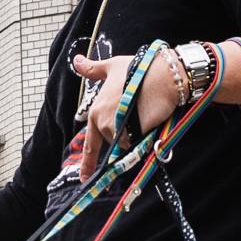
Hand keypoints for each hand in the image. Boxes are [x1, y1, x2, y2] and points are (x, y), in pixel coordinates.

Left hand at [71, 49, 179, 171]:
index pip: (90, 143)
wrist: (163, 75)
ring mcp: (117, 130)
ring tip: (143, 110)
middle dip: (125, 132)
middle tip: (136, 110)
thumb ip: (94, 70)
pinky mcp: (133, 135)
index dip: (87, 163)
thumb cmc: (139, 68)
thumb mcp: (113, 67)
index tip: (84, 178)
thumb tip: (76, 61)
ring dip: (136, 134)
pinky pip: (139, 144)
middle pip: (114, 140)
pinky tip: (149, 118)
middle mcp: (102, 123)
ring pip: (127, 144)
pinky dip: (144, 136)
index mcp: (95, 111)